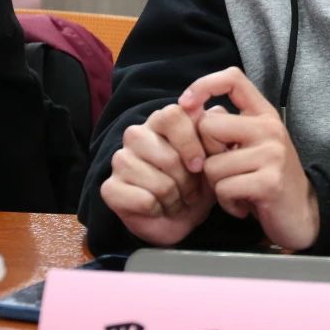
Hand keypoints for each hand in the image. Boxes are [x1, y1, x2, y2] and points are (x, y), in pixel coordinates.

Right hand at [100, 102, 216, 246]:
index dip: (191, 143)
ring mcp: (120, 159)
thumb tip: (219, 112)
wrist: (181, 217)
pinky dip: (158, 210)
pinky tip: (158, 208)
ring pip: (158, 182)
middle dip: (188, 182)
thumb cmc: (199, 181)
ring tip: (176, 200)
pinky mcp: (110, 187)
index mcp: (162, 119)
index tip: (200, 165)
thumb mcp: (216, 156)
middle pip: (168, 156)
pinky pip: (143, 201)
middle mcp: (137, 134)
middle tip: (192, 191)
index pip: (174, 115)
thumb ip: (218, 131)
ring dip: (174, 198)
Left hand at [180, 67, 320, 250]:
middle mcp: (270, 128)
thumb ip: (225, 128)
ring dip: (217, 185)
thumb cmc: (267, 178)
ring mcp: (272, 154)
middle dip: (206, 154)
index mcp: (264, 115)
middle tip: (226, 169)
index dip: (204, 85)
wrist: (303, 214)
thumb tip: (192, 111)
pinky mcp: (269, 182)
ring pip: (211, 165)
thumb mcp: (250, 146)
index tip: (186, 103)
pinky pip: (224, 189)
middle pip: (208, 126)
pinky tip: (242, 205)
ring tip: (237, 190)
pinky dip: (227, 202)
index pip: (233, 78)